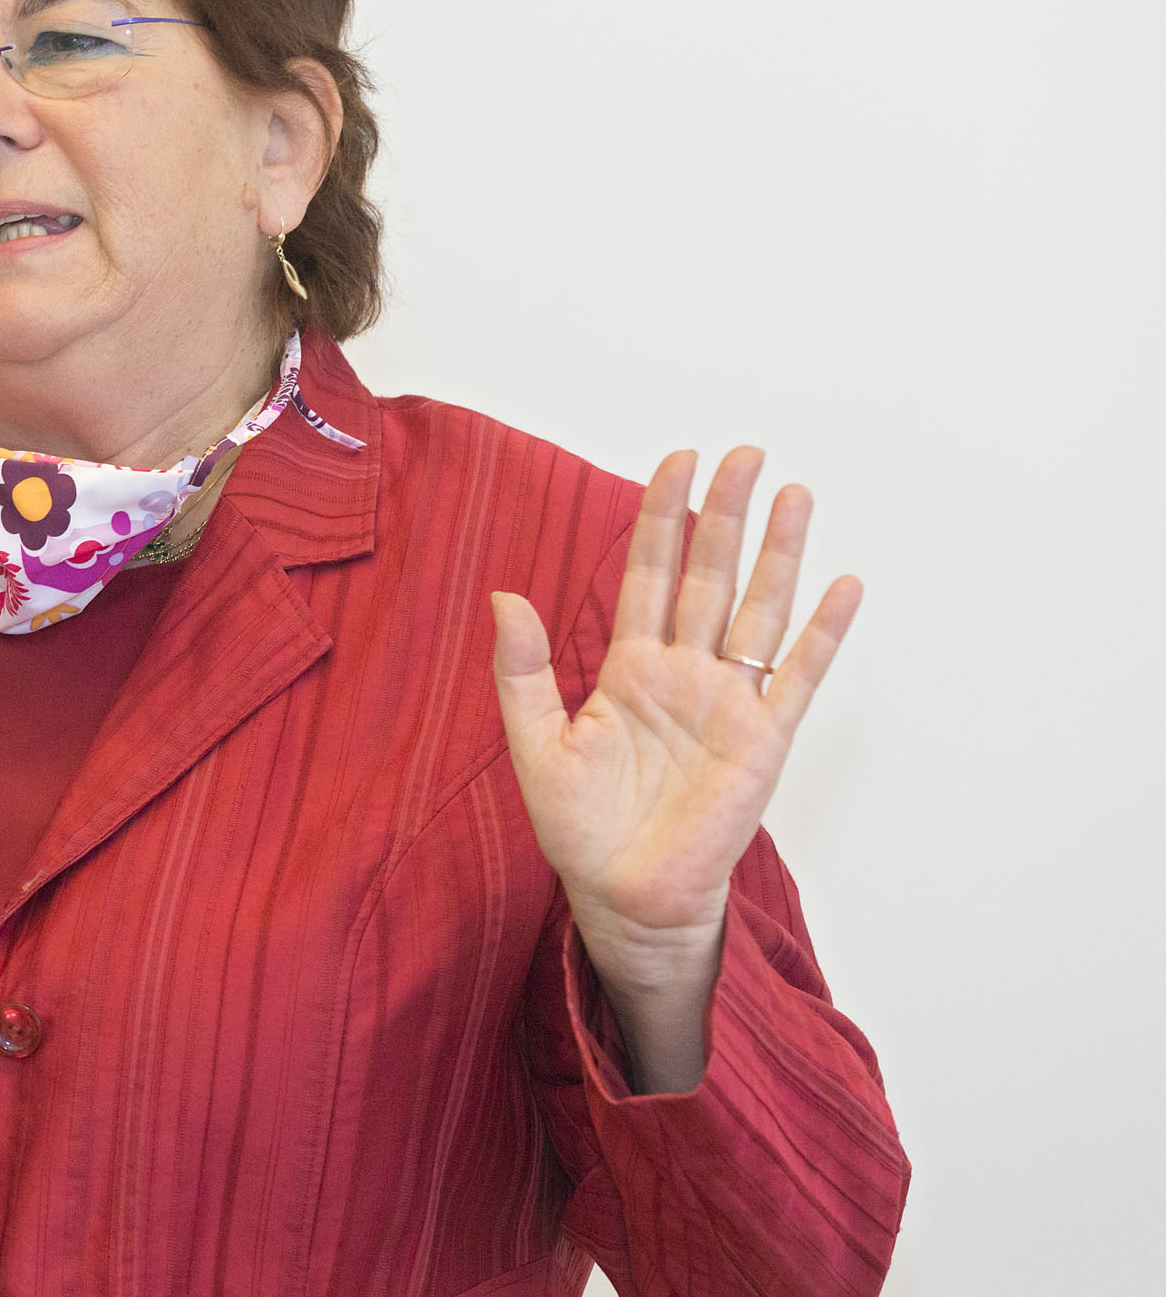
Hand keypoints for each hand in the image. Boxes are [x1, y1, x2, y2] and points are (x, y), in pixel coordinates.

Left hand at [490, 447, 860, 1089]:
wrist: (622, 896)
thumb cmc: (579, 828)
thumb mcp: (535, 743)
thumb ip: (522, 671)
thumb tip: (504, 597)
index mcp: (630, 668)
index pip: (650, 573)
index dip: (662, 517)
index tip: (675, 461)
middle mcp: (685, 673)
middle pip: (709, 575)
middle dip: (725, 514)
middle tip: (743, 452)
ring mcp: (729, 703)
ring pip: (758, 610)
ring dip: (779, 554)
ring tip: (796, 494)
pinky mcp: (763, 741)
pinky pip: (798, 677)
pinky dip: (823, 634)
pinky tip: (844, 586)